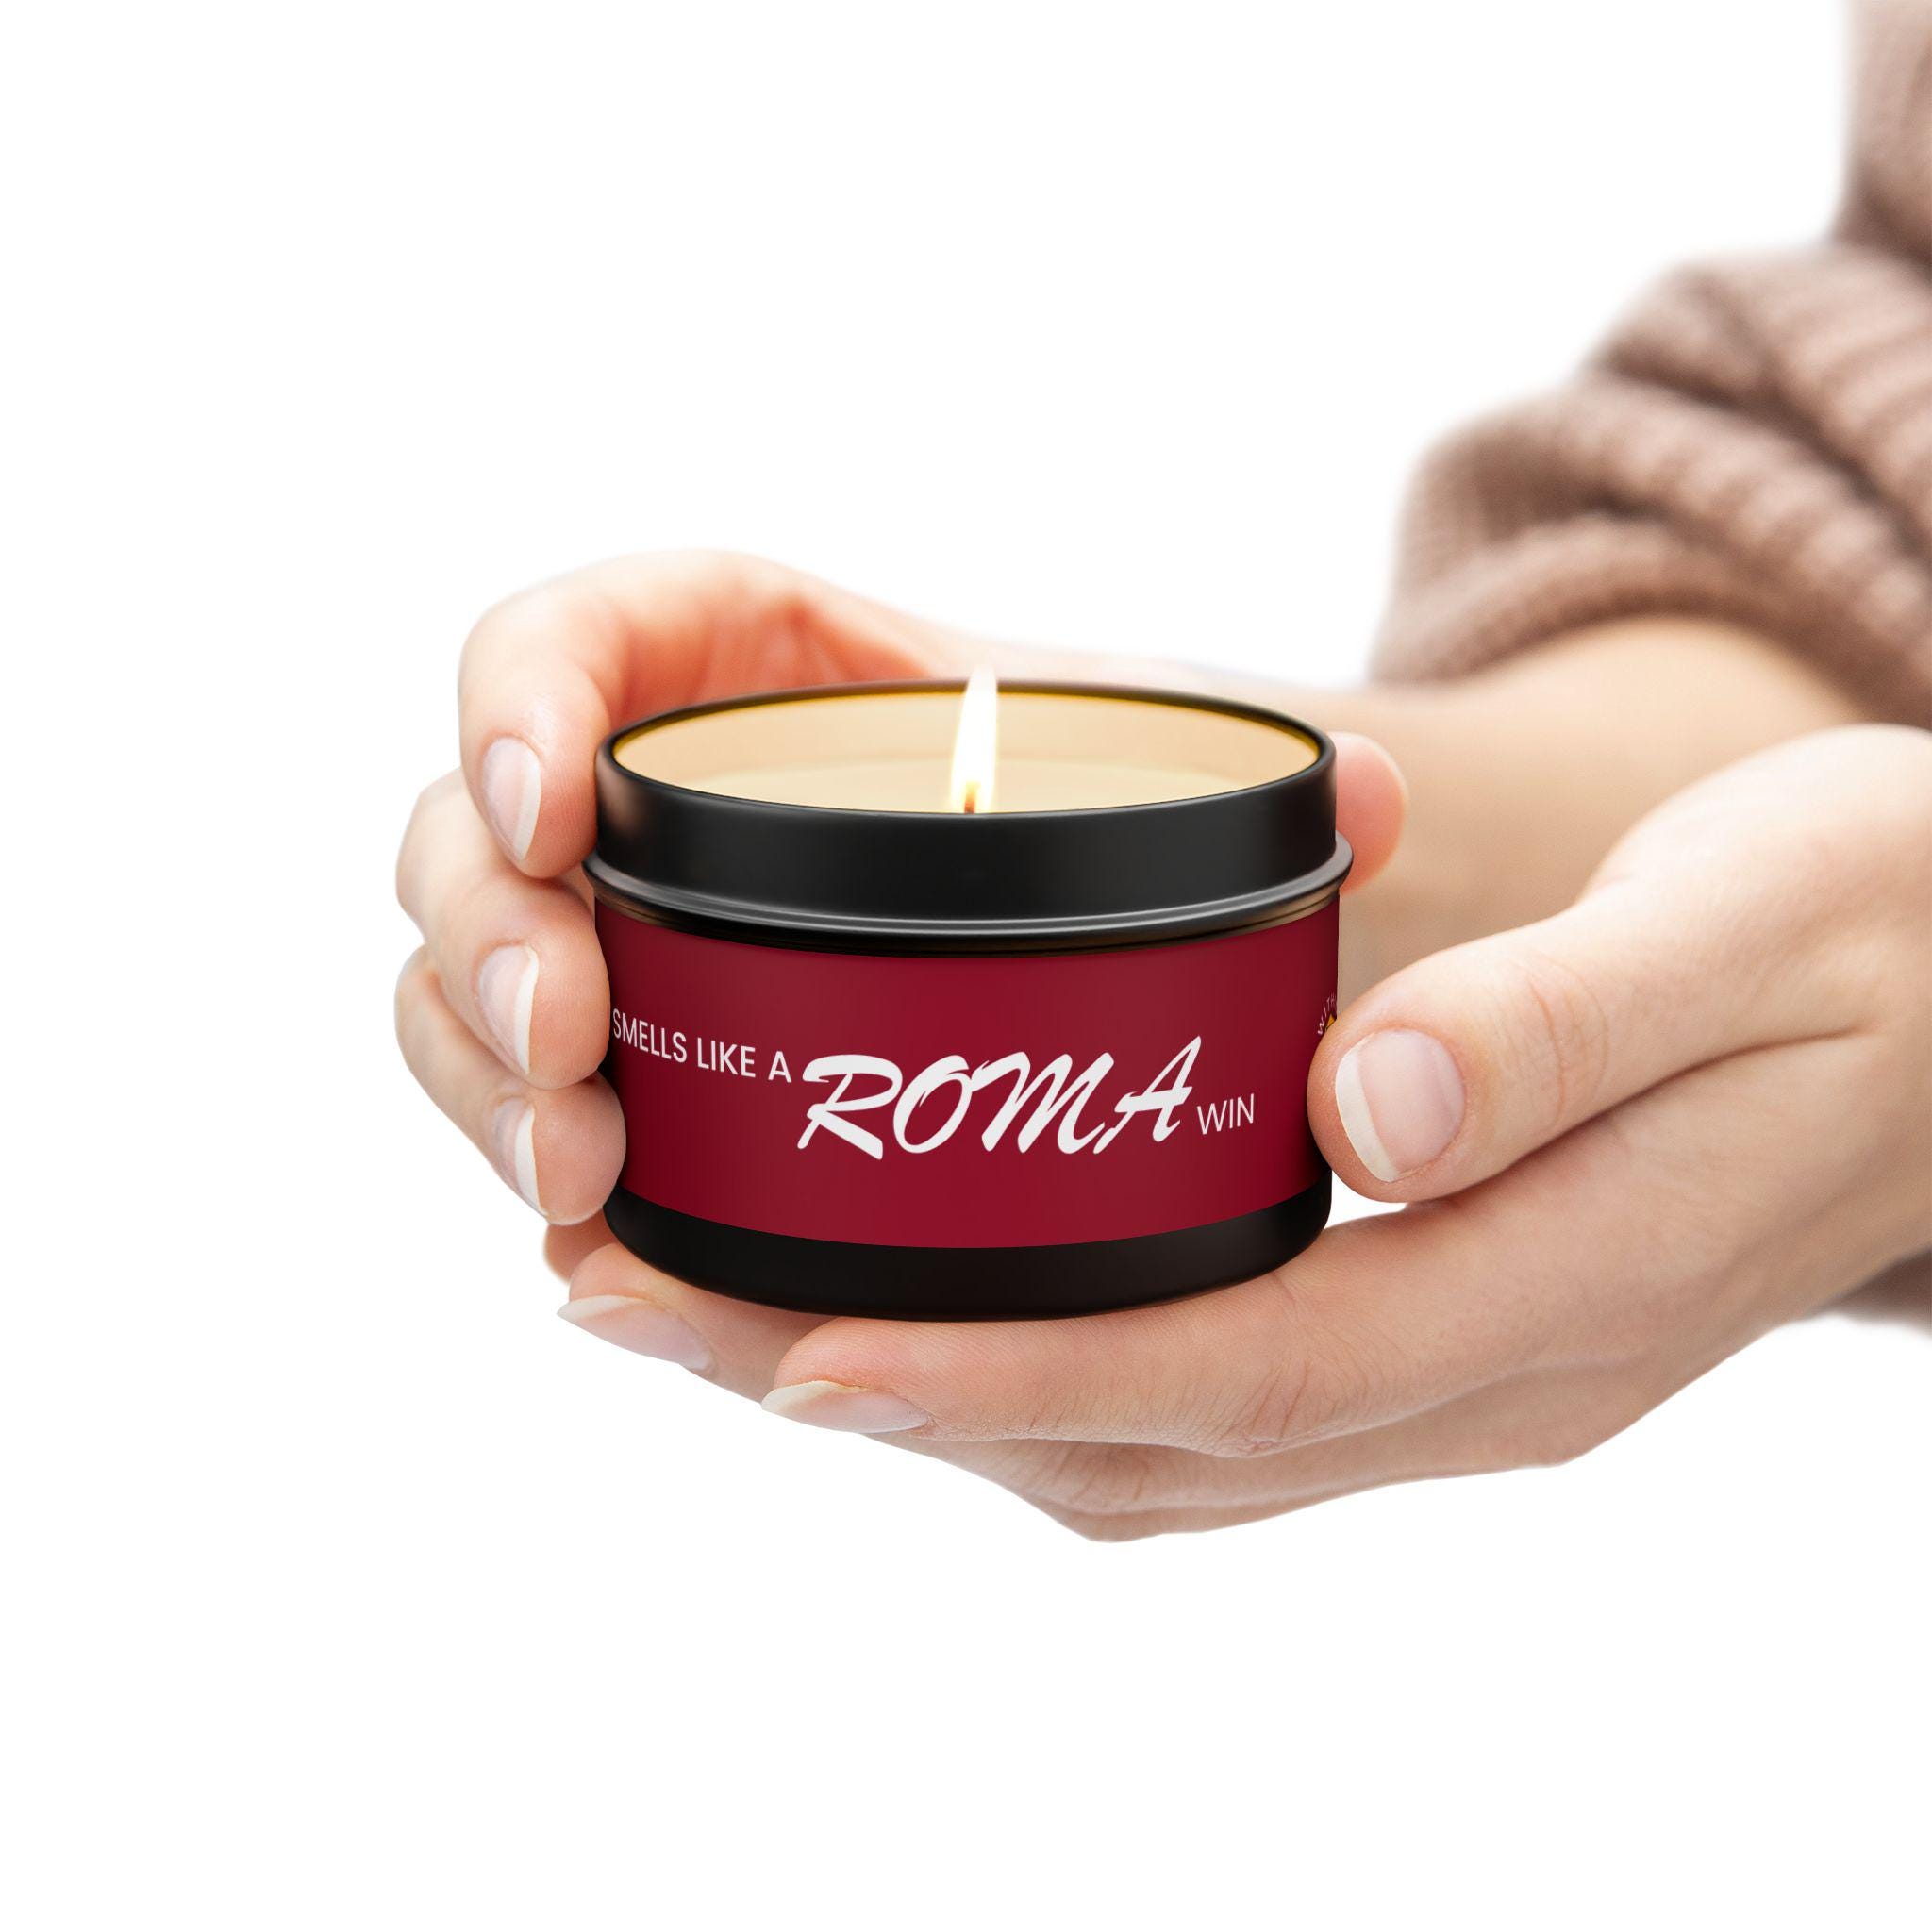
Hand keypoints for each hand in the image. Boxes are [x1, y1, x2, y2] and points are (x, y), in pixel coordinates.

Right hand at [394, 548, 1405, 1225]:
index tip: (556, 808)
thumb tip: (1366, 803)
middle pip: (467, 839)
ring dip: (479, 1085)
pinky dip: (526, 1165)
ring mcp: (613, 933)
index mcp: (734, 663)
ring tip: (581, 1193)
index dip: (516, 703)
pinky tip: (596, 1255)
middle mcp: (641, 795)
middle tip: (574, 1058)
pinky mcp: (625, 1055)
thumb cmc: (1083, 800)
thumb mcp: (1159, 769)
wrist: (1061, 884)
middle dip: (485, 946)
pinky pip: (517, 1098)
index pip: (563, 640)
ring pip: (458, 985)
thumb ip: (1265, 786)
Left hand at [556, 723, 1930, 1536]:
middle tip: (650, 1313)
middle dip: (887, 1401)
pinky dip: (1037, 1374)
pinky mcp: (1444, 1330)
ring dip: (932, 1402)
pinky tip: (927, 1308)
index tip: (794, 1355)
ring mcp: (1467, 1380)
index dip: (1008, 1376)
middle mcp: (1492, 1381)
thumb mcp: (1756, 920)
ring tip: (719, 1317)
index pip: (1241, 1370)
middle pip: (1143, 1440)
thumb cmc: (1875, 929)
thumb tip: (1360, 1111)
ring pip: (1151, 1447)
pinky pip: (1201, 1400)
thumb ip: (1564, 1021)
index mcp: (1566, 1290)